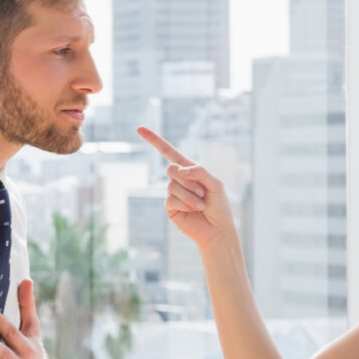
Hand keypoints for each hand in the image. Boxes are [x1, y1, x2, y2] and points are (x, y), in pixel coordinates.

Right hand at [137, 126, 234, 247]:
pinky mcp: (170, 207)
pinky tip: (194, 210)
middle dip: (189, 181)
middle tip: (202, 193)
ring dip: (190, 195)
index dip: (154, 140)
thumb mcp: (216, 183)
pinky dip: (185, 203)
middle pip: (171, 169)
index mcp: (190, 170)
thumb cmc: (219, 206)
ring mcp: (173, 193)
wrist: (217, 229)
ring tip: (201, 204)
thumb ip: (200, 171)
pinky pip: (171, 199)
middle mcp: (179, 180)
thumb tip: (179, 170)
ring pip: (172, 186)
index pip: (169, 152)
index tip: (139, 128)